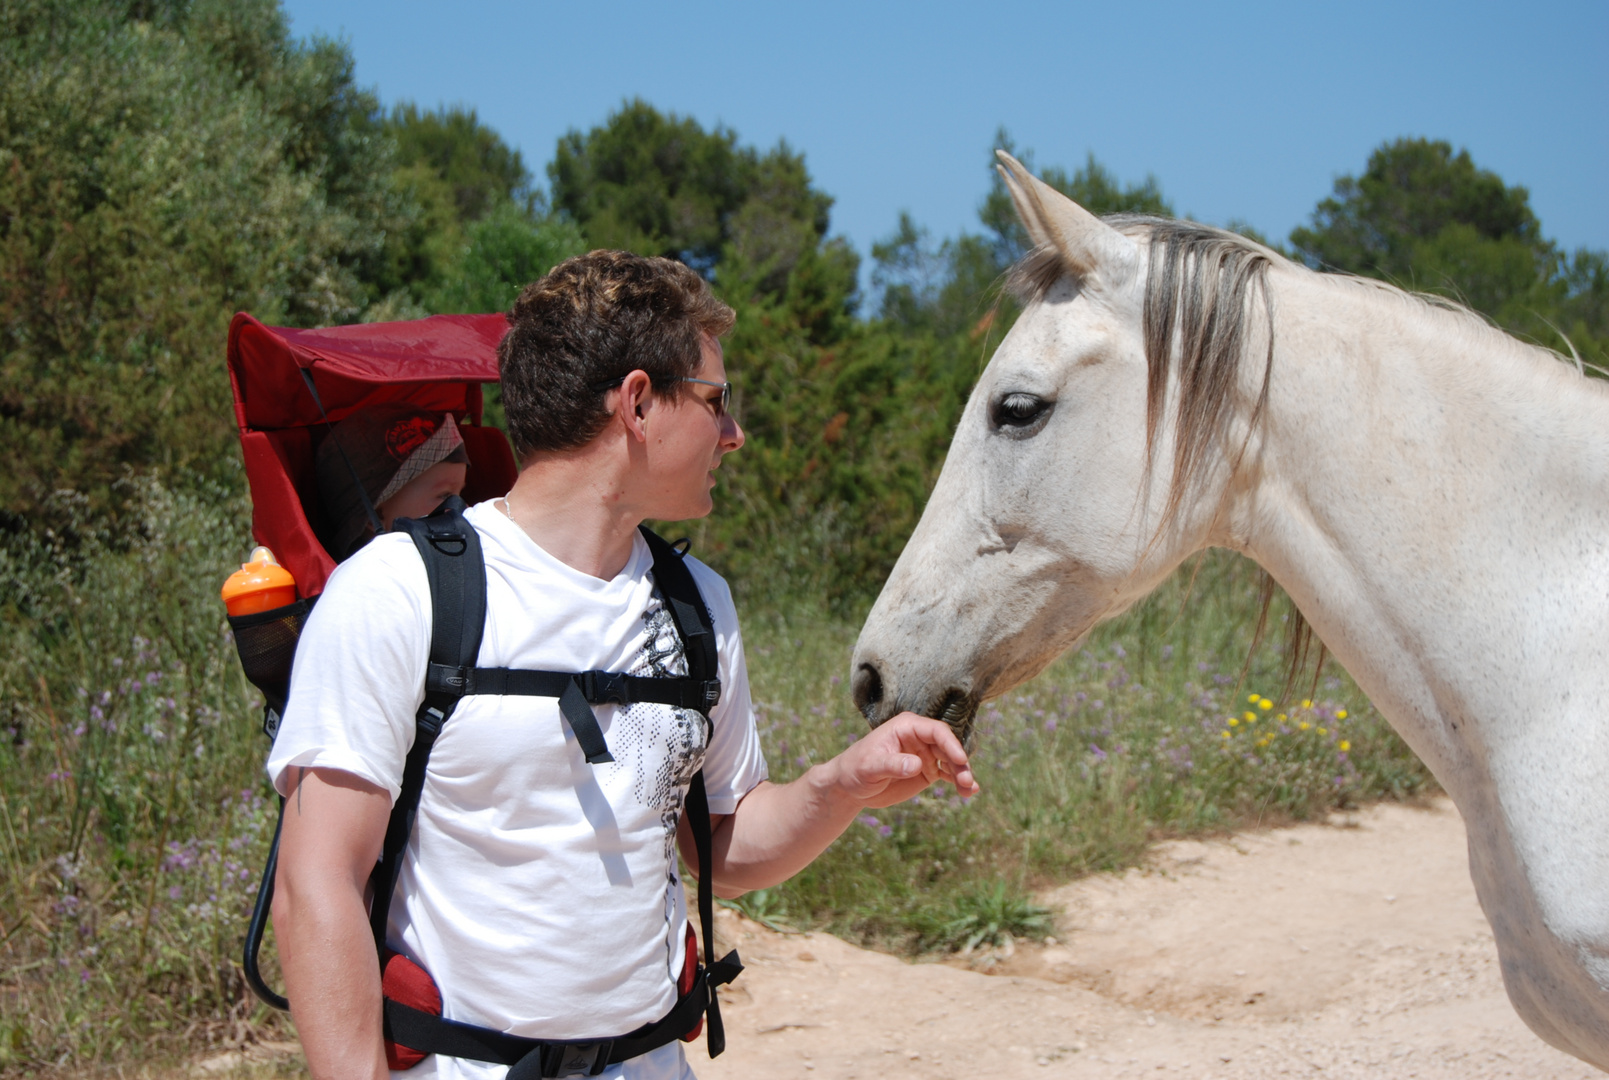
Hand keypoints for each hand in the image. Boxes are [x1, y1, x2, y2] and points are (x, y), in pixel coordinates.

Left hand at [827, 712, 978, 807]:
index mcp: (907, 727)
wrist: (850, 786)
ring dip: (962, 774)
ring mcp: (925, 754)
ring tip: (969, 790)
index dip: (951, 744)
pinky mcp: (927, 770)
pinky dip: (958, 782)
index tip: (960, 760)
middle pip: (948, 746)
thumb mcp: (870, 766)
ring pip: (951, 761)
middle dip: (960, 763)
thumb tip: (916, 764)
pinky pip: (947, 774)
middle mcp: (920, 738)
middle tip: (966, 781)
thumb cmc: (856, 769)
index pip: (936, 731)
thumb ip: (893, 764)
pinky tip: (969, 792)